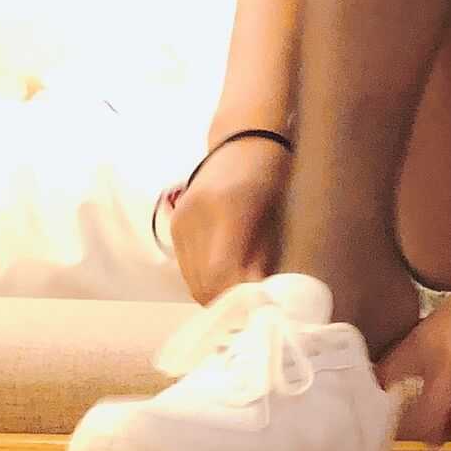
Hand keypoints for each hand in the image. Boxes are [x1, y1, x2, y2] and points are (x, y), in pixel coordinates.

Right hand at [165, 136, 289, 305]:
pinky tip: (227, 281)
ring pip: (193, 282)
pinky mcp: (174, 227)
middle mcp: (194, 218)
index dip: (239, 299)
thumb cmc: (271, 172)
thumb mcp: (276, 214)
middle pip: (203, 284)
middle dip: (228, 304)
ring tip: (242, 299)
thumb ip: (263, 257)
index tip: (259, 309)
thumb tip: (257, 299)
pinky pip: (188, 270)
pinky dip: (207, 282)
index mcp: (224, 210)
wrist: (242, 139)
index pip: (221, 275)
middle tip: (253, 311)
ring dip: (217, 296)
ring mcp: (180, 223)